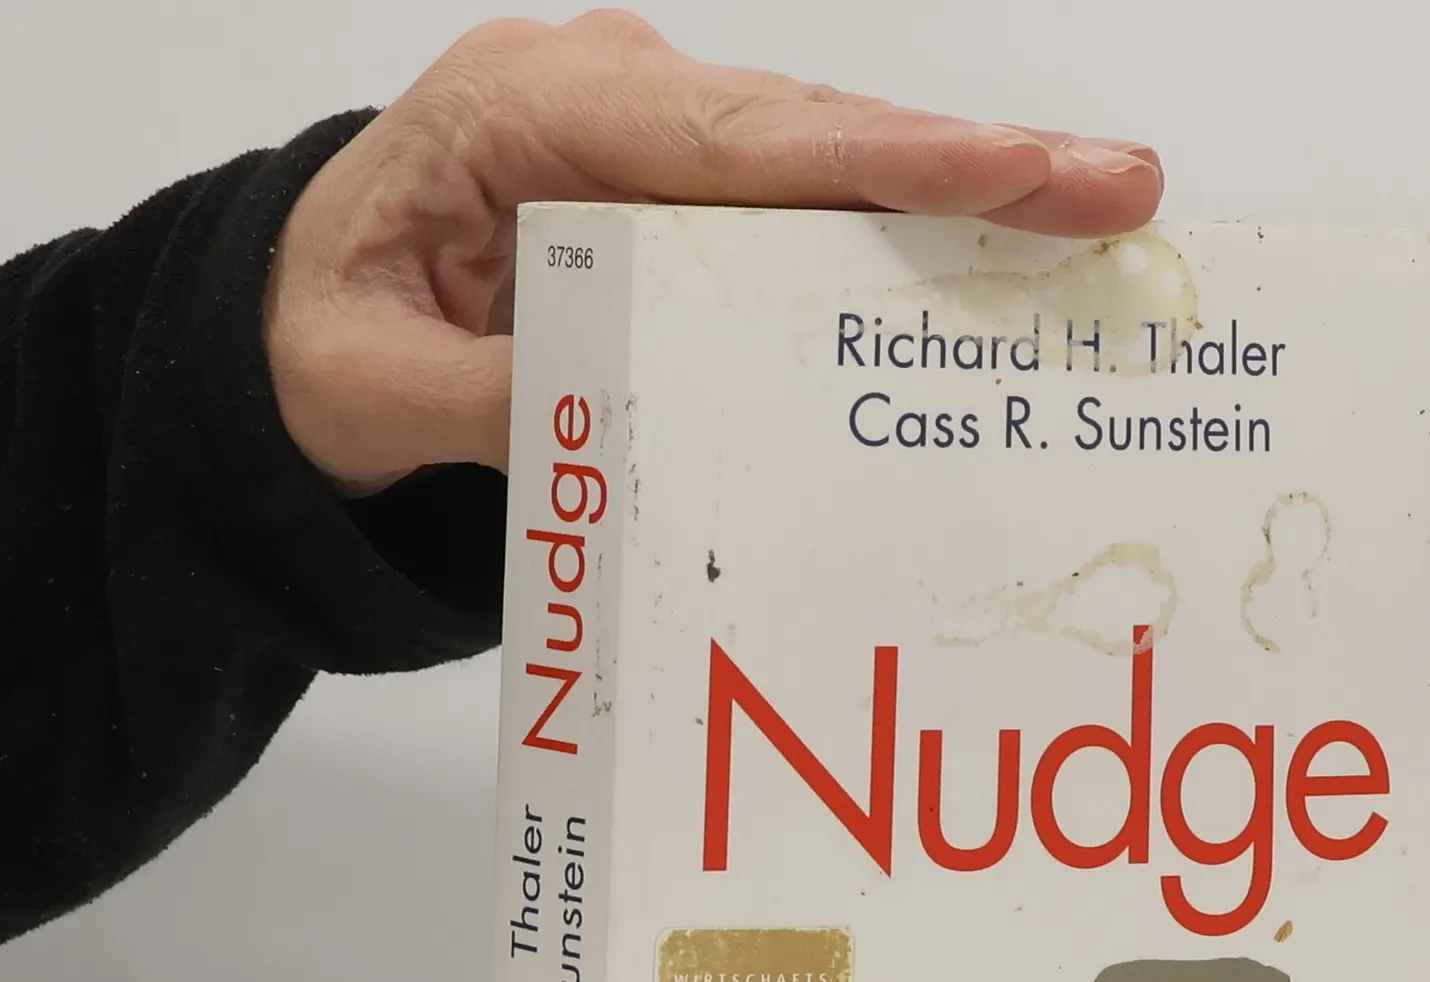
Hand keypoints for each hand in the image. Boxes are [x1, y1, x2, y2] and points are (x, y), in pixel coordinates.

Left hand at [265, 10, 1162, 493]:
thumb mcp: (368, 382)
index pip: (739, 141)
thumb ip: (488, 401)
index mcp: (532, 110)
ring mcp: (661, 143)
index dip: (887, 160)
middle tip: (1120, 189)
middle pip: (820, 133)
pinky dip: (907, 235)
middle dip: (976, 165)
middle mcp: (614, 102)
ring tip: (1096, 218)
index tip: (1013, 172)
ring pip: (834, 163)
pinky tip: (1000, 260)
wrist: (303, 310)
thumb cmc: (327, 326)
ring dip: (965, 197)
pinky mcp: (687, 196)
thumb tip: (613, 425)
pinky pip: (811, 209)